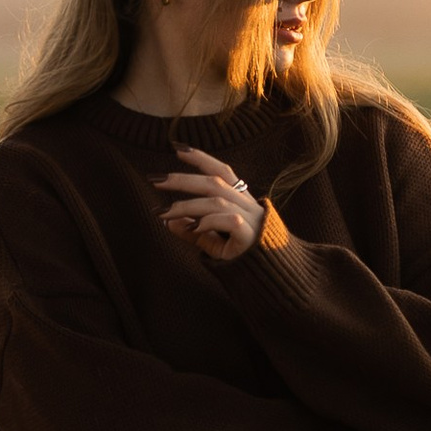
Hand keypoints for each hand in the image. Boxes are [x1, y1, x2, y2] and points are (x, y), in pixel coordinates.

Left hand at [157, 146, 263, 260]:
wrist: (275, 282)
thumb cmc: (244, 261)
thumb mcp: (214, 243)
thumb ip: (193, 231)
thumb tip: (167, 221)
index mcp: (242, 202)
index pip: (222, 172)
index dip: (201, 158)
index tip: (177, 148)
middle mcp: (248, 206)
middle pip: (215, 182)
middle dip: (183, 179)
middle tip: (155, 180)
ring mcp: (252, 219)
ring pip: (217, 201)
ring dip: (186, 205)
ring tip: (163, 213)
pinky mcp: (252, 236)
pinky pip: (229, 220)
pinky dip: (208, 221)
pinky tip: (192, 228)